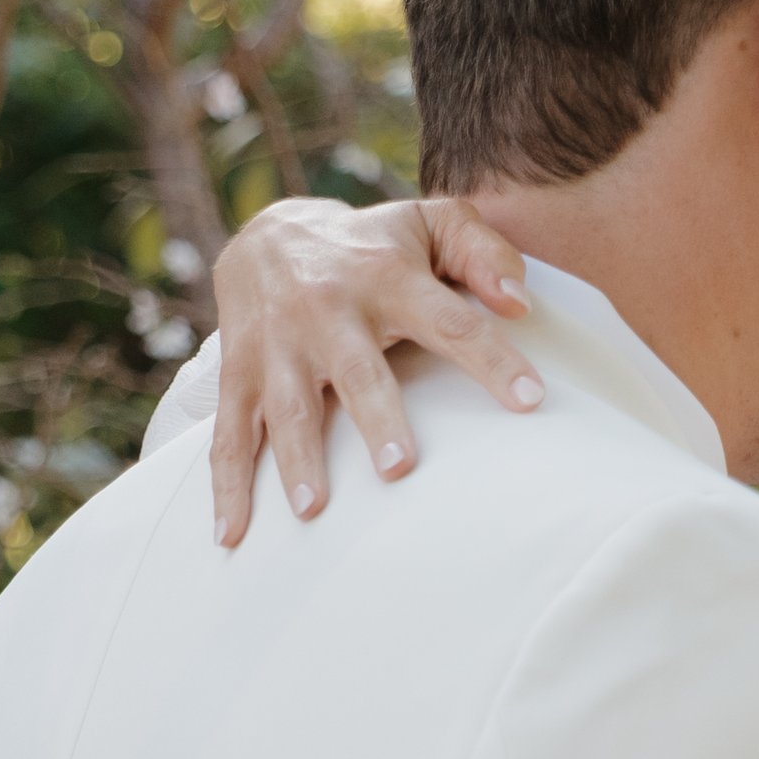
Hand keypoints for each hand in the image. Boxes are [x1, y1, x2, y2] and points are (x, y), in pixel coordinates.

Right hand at [206, 196, 541, 545]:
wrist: (268, 232)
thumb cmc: (373, 245)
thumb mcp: (431, 225)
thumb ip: (483, 253)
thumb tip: (520, 304)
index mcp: (387, 278)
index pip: (449, 321)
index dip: (491, 359)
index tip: (531, 400)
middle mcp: (328, 310)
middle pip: (357, 371)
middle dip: (376, 419)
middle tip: (400, 468)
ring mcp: (278, 345)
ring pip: (288, 406)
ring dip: (297, 459)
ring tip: (313, 510)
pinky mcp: (239, 374)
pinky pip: (230, 433)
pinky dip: (228, 485)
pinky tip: (234, 533)